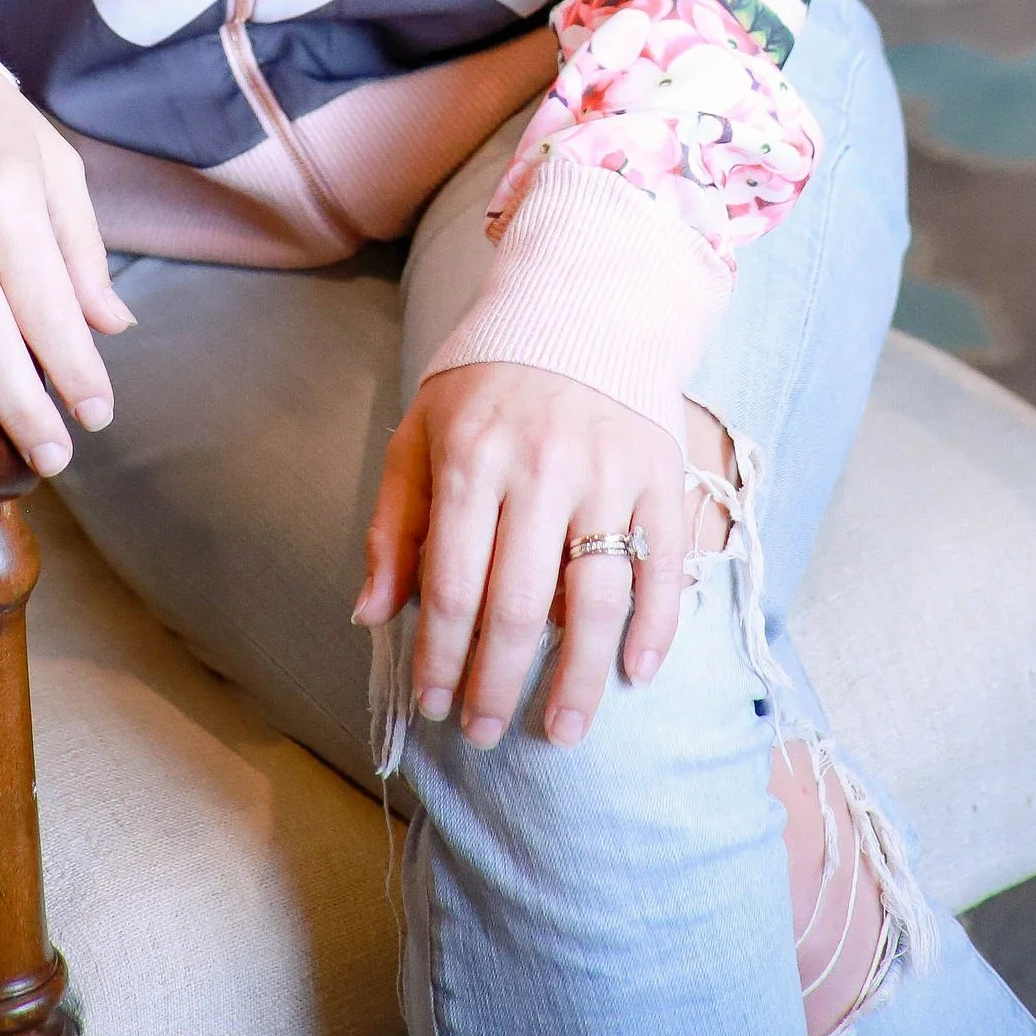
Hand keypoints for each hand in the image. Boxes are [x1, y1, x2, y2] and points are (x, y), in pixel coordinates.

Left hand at [356, 360, 687, 750]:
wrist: (582, 301)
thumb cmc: (488, 380)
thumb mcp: (422, 431)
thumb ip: (395, 522)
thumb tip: (371, 614)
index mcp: (473, 454)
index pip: (453, 584)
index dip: (442, 656)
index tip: (434, 704)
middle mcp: (542, 465)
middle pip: (519, 606)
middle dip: (497, 684)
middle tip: (484, 734)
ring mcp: (609, 470)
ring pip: (595, 599)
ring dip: (577, 680)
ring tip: (560, 732)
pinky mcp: (661, 472)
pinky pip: (664, 566)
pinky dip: (655, 628)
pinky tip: (635, 675)